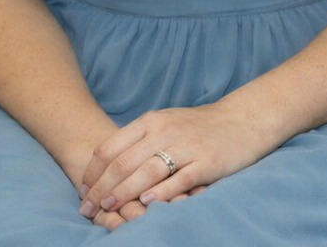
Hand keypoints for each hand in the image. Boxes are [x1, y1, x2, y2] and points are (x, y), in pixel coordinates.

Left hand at [76, 99, 274, 224]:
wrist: (243, 119)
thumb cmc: (200, 125)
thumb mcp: (166, 122)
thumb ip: (140, 139)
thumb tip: (108, 162)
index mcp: (151, 121)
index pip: (112, 146)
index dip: (94, 171)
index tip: (83, 188)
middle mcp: (165, 131)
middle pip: (124, 162)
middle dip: (102, 187)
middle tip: (88, 207)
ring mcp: (187, 147)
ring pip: (147, 171)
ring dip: (124, 192)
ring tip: (109, 208)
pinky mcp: (207, 162)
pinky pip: (180, 179)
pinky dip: (162, 193)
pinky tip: (147, 204)